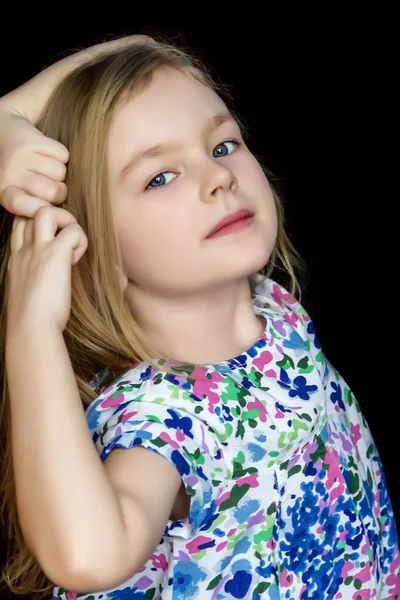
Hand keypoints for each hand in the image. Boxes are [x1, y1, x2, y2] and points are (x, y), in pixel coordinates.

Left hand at [0, 109, 68, 216]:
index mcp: (5, 194)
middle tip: (53, 184)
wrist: (0, 129)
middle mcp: (10, 176)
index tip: (50, 208)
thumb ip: (31, 205)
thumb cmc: (13, 169)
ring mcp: (20, 157)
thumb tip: (58, 215)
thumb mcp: (14, 191)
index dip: (44, 209)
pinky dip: (61, 154)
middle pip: (54, 192)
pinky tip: (48, 153)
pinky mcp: (30, 141)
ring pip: (60, 173)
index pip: (27, 208)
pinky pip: (62, 154)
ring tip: (49, 167)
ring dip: (60, 170)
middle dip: (60, 189)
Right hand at [6, 206, 86, 335]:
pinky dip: (81, 240)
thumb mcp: (29, 294)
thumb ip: (37, 279)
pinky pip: (73, 230)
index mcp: (16, 259)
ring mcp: (38, 250)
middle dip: (52, 216)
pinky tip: (78, 259)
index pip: (20, 224)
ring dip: (67, 222)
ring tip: (72, 246)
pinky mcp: (55, 255)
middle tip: (66, 241)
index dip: (37, 224)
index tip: (54, 242)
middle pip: (30, 211)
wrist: (31, 329)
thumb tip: (57, 280)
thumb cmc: (33, 321)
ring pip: (47, 211)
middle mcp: (24, 250)